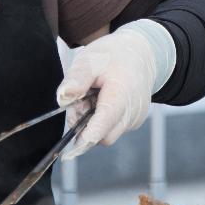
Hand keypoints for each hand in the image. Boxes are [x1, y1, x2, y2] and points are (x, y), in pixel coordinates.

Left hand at [55, 21, 174, 159]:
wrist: (142, 54)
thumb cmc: (115, 55)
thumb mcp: (90, 58)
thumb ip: (76, 79)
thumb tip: (62, 99)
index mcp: (123, 92)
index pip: (105, 121)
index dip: (88, 137)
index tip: (71, 150)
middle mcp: (134, 111)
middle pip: (103, 135)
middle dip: (85, 126)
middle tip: (80, 101)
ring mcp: (136, 119)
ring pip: (106, 133)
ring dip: (93, 121)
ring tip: (94, 95)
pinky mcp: (134, 122)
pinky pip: (112, 129)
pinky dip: (102, 119)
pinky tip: (104, 100)